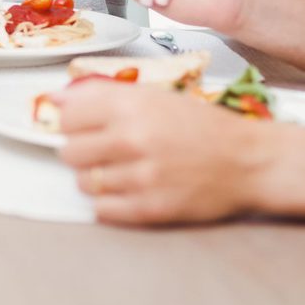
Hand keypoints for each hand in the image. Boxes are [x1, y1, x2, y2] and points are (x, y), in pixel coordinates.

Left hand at [54, 79, 266, 224]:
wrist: (249, 161)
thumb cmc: (203, 126)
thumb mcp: (155, 97)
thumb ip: (103, 94)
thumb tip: (55, 98)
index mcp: (131, 106)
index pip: (68, 117)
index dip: (72, 122)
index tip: (83, 127)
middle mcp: (133, 139)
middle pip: (70, 151)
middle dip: (81, 151)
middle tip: (103, 151)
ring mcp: (141, 177)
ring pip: (84, 182)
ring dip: (96, 178)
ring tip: (121, 170)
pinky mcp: (150, 209)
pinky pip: (101, 210)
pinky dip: (108, 202)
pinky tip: (127, 191)